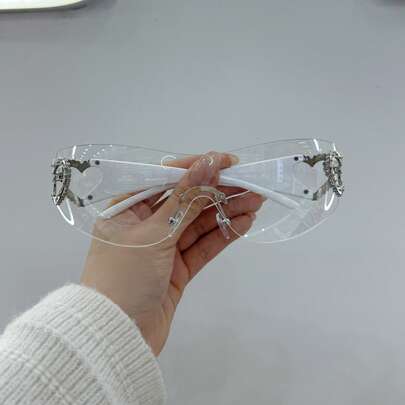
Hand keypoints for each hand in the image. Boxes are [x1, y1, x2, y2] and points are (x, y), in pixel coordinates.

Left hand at [81, 151, 264, 355]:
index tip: (226, 162)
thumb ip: (183, 200)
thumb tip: (206, 164)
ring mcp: (163, 248)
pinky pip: (202, 247)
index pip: (165, 180)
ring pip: (198, 224)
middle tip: (249, 183)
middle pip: (186, 201)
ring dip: (226, 211)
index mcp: (128, 210)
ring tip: (255, 201)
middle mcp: (145, 225)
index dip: (196, 168)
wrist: (116, 338)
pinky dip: (222, 235)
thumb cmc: (124, 277)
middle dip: (217, 191)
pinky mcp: (177, 270)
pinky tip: (243, 223)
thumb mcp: (153, 234)